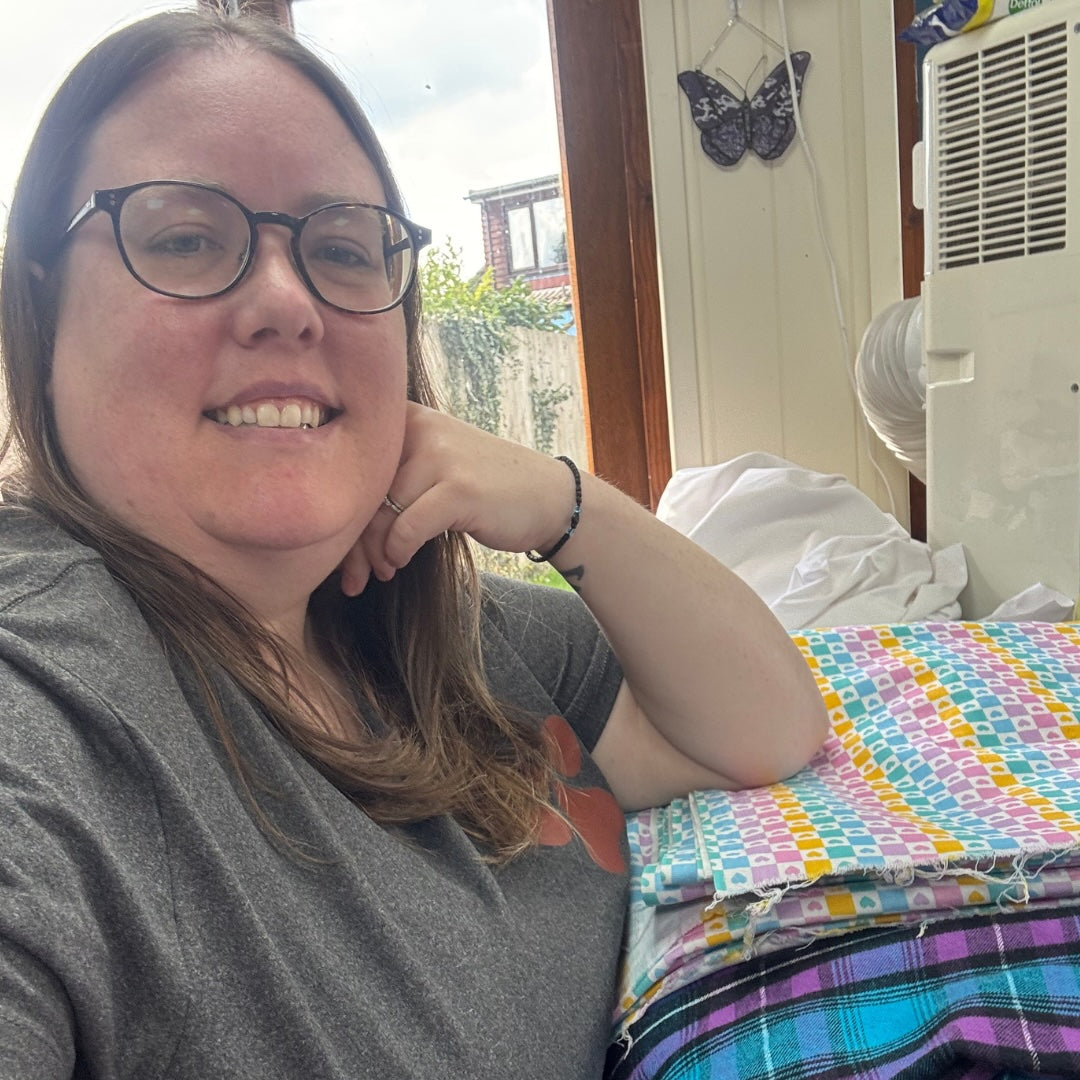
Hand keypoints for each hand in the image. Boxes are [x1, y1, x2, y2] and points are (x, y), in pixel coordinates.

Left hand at [339, 403, 577, 594]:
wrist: (549, 497)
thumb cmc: (485, 489)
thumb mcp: (434, 464)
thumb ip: (392, 475)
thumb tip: (339, 517)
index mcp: (407, 417)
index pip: (352, 463)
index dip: (339, 508)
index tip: (337, 545)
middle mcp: (420, 427)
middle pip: (361, 490)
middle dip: (352, 540)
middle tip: (351, 574)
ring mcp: (441, 456)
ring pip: (380, 512)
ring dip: (374, 552)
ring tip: (381, 572)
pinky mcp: (458, 488)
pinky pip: (407, 528)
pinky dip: (398, 551)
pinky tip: (400, 562)